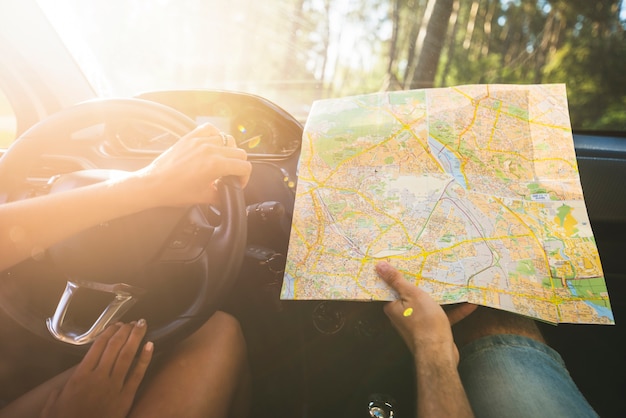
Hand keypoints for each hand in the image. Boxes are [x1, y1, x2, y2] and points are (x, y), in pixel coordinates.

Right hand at [41, 320, 152, 417]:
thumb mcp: (52, 406)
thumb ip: (58, 392)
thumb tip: (60, 388)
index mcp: (80, 377)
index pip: (97, 346)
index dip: (109, 332)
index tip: (116, 325)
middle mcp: (98, 378)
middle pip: (114, 346)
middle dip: (125, 331)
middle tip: (133, 321)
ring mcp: (114, 387)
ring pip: (127, 356)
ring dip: (135, 338)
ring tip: (142, 325)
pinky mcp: (126, 398)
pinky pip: (137, 374)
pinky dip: (145, 358)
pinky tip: (150, 345)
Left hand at [135, 123, 251, 206]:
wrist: (153, 184)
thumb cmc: (174, 191)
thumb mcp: (203, 197)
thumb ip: (221, 194)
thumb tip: (227, 193)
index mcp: (216, 165)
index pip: (244, 166)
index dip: (245, 177)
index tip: (238, 182)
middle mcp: (210, 150)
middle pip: (239, 153)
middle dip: (239, 165)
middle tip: (231, 174)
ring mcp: (200, 141)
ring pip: (228, 139)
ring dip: (229, 151)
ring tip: (223, 160)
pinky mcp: (190, 137)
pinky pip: (210, 128)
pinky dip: (216, 135)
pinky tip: (213, 144)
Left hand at [375, 261, 476, 362]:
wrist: (438, 353)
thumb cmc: (424, 322)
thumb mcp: (411, 295)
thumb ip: (397, 280)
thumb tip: (379, 266)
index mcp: (393, 306)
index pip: (392, 287)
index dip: (399, 275)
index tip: (407, 262)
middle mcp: (402, 316)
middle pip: (412, 295)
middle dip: (423, 284)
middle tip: (433, 267)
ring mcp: (418, 324)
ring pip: (430, 305)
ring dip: (442, 296)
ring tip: (453, 282)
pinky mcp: (432, 331)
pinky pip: (443, 316)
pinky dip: (455, 311)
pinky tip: (470, 304)